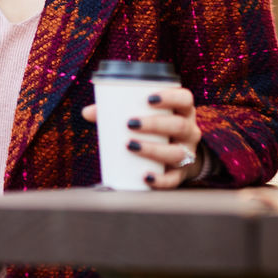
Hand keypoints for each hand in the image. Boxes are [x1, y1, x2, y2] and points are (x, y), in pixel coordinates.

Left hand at [82, 87, 203, 188]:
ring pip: (177, 152)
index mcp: (182, 111)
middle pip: (179, 125)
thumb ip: (115, 112)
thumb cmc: (153, 130)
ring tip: (130, 145)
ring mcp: (188, 153)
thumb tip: (87, 112)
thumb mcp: (143, 116)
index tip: (149, 99)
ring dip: (153, 149)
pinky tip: (145, 176)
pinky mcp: (181, 174)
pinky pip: (174, 179)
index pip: (185, 98)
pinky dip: (160, 180)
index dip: (170, 97)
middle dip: (154, 124)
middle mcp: (190, 131)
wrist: (174, 159)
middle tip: (130, 123)